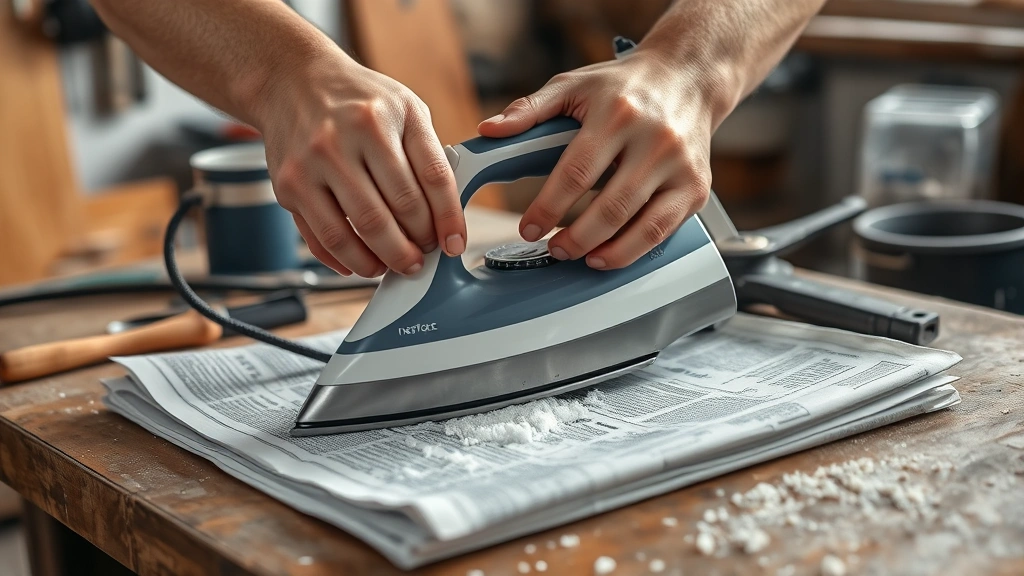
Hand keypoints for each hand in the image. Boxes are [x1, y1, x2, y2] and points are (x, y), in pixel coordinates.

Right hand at [257, 52, 465, 276]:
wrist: (291, 79)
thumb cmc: (357, 99)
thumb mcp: (406, 108)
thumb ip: (429, 156)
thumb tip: (446, 216)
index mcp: (382, 118)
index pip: (431, 179)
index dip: (448, 219)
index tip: (453, 243)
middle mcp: (344, 140)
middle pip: (394, 212)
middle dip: (415, 245)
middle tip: (422, 256)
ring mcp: (312, 164)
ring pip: (357, 232)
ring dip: (384, 260)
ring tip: (396, 265)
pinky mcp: (288, 186)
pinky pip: (322, 238)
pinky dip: (347, 260)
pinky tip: (362, 263)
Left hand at [478, 51, 719, 269]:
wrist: (686, 78)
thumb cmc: (624, 86)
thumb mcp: (574, 84)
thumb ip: (529, 109)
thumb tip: (488, 131)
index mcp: (618, 113)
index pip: (577, 172)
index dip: (549, 207)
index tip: (529, 228)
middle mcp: (655, 140)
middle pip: (611, 205)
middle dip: (576, 237)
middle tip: (553, 248)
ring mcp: (680, 166)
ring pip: (641, 225)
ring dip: (604, 251)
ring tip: (577, 256)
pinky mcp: (697, 187)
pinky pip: (663, 231)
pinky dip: (633, 251)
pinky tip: (607, 256)